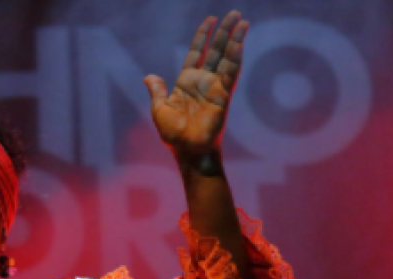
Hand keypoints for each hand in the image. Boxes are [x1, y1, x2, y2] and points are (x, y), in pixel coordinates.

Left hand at [144, 11, 248, 160]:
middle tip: (235, 13)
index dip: (202, 36)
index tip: (210, 19)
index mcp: (187, 82)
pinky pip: (231, 74)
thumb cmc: (173, 135)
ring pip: (227, 58)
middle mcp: (204, 81)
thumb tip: (148, 77)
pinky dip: (235, 58)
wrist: (187, 150)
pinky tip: (239, 44)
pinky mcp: (224, 95)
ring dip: (235, 40)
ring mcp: (215, 87)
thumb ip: (157, 91)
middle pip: (216, 50)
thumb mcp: (159, 110)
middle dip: (224, 32)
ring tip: (243, 22)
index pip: (196, 52)